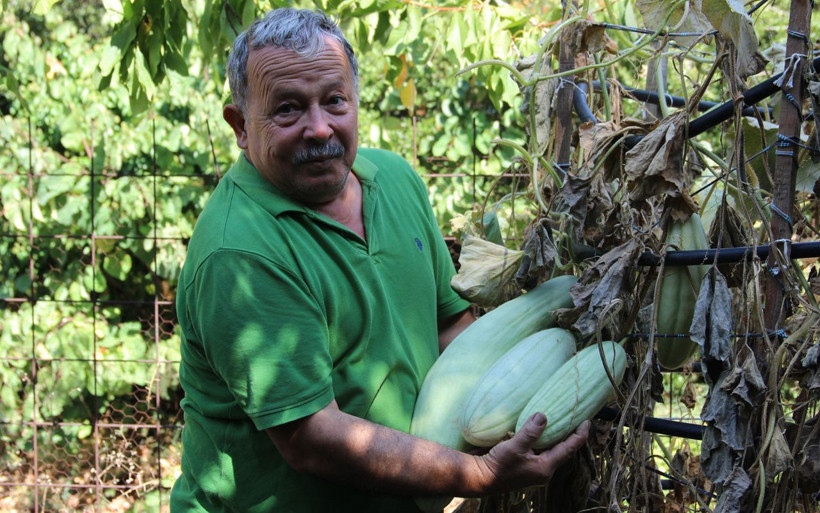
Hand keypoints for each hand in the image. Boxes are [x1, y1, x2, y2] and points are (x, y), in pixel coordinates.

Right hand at [475, 412, 589, 493]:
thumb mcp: (515, 447)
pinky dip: (542, 438)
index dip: (579, 435)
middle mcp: (542, 469)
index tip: (587, 421)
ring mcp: (533, 467)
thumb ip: (530, 432)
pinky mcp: (524, 464)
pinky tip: (539, 429)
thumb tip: (543, 415)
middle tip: (575, 418)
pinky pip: (539, 449)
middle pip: (562, 450)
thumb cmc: (498, 466)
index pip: (568, 449)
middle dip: (570, 435)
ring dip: (555, 436)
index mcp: (545, 468)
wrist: (480, 478)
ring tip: (560, 420)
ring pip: (550, 449)